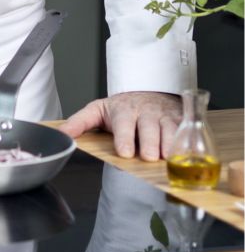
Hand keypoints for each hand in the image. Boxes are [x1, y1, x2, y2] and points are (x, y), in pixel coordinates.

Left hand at [60, 91, 181, 160]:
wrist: (146, 93)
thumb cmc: (121, 108)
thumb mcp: (97, 111)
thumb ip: (79, 122)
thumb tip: (61, 134)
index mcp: (122, 110)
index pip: (123, 124)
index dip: (124, 138)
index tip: (124, 152)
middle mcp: (144, 112)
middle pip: (148, 127)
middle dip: (149, 142)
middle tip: (149, 156)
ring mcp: (163, 115)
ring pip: (169, 129)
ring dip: (170, 144)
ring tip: (168, 158)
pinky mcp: (179, 120)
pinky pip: (186, 130)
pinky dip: (189, 142)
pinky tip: (189, 153)